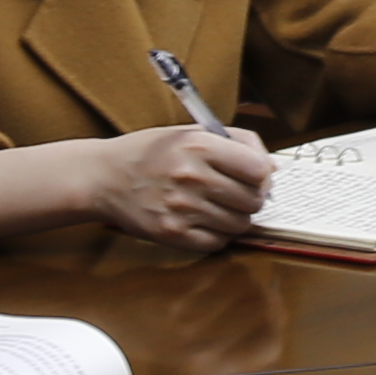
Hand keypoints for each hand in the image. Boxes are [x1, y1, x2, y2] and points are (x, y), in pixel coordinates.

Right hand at [69, 123, 275, 249]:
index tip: (254, 176)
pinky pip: (217, 242)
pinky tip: (204, 221)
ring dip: (235, 218)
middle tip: (236, 193)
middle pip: (253, 200)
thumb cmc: (150, 152)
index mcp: (198, 145)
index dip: (262, 175)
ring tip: (217, 206)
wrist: (104, 178)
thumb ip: (236, 142)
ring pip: (239, 224)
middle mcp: (191, 176)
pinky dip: (217, 235)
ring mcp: (182, 208)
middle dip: (251, 198)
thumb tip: (271, 167)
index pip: (258, 169)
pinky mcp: (172, 234)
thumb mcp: (190, 131)